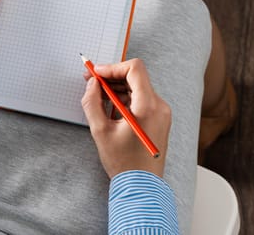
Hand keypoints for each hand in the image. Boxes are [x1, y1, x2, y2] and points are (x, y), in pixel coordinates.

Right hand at [81, 58, 170, 178]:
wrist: (142, 186)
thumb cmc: (124, 163)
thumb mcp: (100, 131)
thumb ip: (92, 102)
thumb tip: (92, 84)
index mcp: (148, 106)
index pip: (134, 69)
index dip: (112, 67)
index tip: (96, 73)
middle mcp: (159, 106)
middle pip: (135, 77)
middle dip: (112, 77)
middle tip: (91, 81)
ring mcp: (161, 113)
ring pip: (137, 87)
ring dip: (117, 88)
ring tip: (98, 96)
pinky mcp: (159, 119)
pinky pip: (141, 99)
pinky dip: (125, 98)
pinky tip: (110, 107)